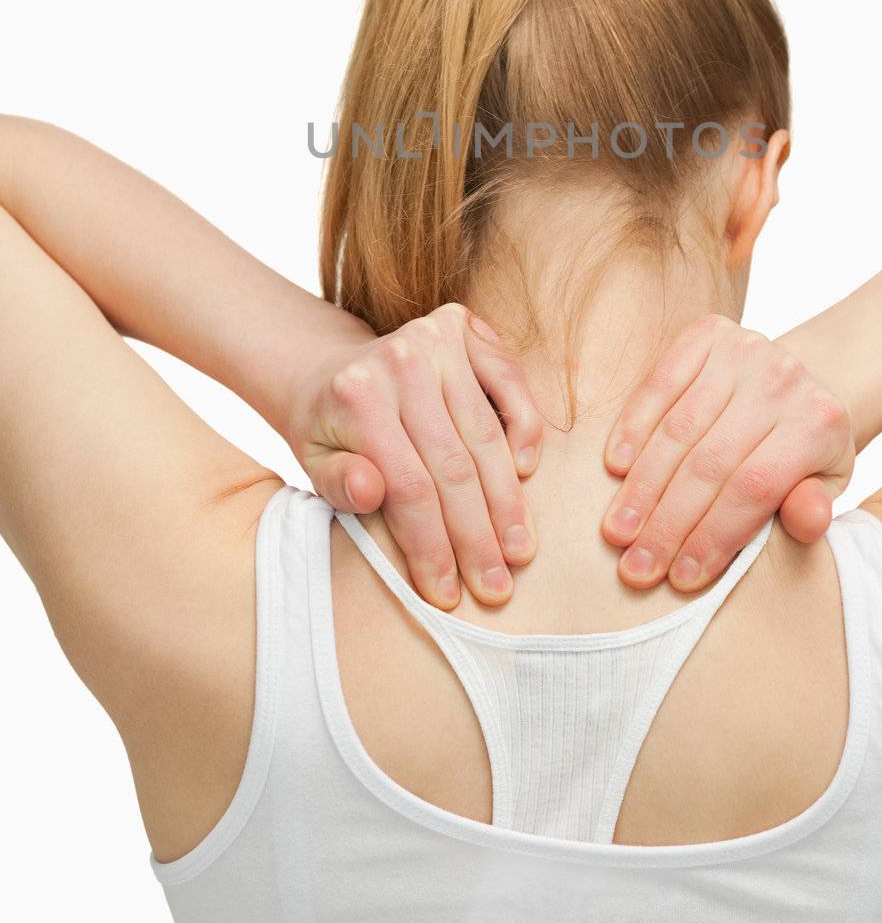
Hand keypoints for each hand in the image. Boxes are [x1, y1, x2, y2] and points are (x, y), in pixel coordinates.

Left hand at [287, 303, 542, 609]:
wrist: (331, 366)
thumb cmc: (327, 427)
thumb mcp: (313, 460)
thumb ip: (338, 481)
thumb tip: (372, 489)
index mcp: (357, 395)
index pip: (408, 486)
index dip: (433, 546)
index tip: (448, 593)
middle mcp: (401, 359)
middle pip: (453, 465)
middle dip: (476, 536)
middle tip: (495, 586)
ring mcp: (437, 337)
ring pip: (485, 435)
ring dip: (506, 500)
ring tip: (517, 550)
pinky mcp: (467, 328)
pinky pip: (510, 383)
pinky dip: (524, 429)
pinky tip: (526, 476)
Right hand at [601, 315, 854, 590]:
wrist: (800, 380)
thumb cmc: (807, 447)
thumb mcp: (826, 483)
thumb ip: (814, 507)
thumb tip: (806, 521)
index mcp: (819, 420)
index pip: (756, 488)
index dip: (714, 535)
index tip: (681, 578)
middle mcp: (783, 378)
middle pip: (711, 462)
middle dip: (668, 523)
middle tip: (636, 568)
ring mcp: (744, 349)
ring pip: (679, 429)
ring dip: (642, 487)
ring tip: (618, 532)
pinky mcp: (708, 332)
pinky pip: (659, 384)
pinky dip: (633, 426)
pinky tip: (614, 468)